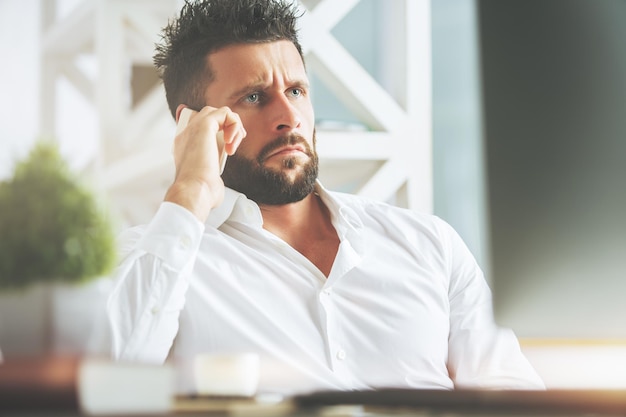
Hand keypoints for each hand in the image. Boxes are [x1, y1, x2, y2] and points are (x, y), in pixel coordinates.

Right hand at [165, 105, 245, 221]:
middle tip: (232, 146)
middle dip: (226, 127)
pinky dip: (235, 125)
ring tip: (233, 146)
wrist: (194, 191)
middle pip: (208, 116)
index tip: (227, 147)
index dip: (215, 130)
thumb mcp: (207, 185)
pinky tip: (232, 143)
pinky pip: (225, 112)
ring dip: (233, 127)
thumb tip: (216, 186)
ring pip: (217, 112)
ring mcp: (193, 129)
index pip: (196, 127)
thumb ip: (210, 178)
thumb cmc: (201, 193)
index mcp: (184, 147)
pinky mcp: (204, 125)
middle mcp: (186, 136)